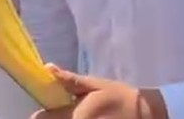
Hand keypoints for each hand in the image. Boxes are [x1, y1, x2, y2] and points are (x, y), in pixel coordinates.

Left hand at [31, 67, 166, 118]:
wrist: (143, 114)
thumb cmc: (118, 97)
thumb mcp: (96, 84)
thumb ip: (70, 81)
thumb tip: (47, 69)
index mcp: (75, 116)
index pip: (41, 118)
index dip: (40, 114)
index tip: (44, 109)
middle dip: (53, 117)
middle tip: (62, 109)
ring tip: (76, 113)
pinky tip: (83, 117)